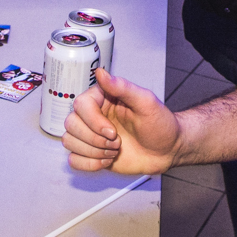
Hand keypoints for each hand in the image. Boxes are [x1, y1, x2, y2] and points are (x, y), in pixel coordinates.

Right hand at [63, 69, 180, 173]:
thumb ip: (122, 87)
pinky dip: (89, 164)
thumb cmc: (160, 124)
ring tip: (114, 150)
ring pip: (69, 141)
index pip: (80, 105)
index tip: (113, 131)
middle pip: (71, 124)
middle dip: (95, 139)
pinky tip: (107, 160)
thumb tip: (101, 72)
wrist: (167, 150)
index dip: (93, 121)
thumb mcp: (146, 102)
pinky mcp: (91, 153)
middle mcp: (93, 115)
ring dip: (93, 151)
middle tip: (117, 142)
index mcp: (103, 98)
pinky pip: (73, 160)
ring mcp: (91, 135)